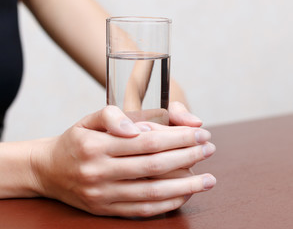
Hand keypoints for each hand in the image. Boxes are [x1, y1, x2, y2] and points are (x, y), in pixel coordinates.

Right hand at [30, 106, 215, 216]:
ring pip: (152, 192)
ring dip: (185, 185)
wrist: (47, 171)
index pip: (147, 141)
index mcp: (96, 145)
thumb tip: (139, 129)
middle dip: (188, 157)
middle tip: (210, 149)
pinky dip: (168, 203)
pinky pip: (142, 210)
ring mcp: (102, 195)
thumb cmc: (76, 141)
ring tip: (209, 179)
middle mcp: (98, 172)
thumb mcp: (88, 119)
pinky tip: (186, 194)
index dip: (178, 138)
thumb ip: (113, 116)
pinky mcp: (106, 210)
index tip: (200, 133)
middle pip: (154, 166)